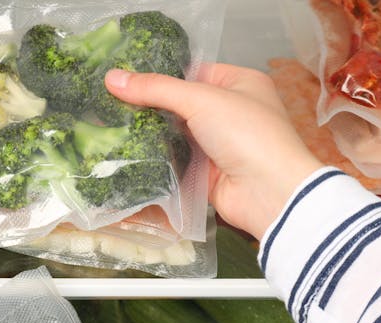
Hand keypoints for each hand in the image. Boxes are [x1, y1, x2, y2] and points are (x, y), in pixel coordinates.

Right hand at [105, 64, 323, 239]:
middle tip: (111, 101)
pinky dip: (158, 160)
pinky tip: (128, 153)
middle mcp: (231, 113)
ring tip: (112, 124)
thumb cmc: (249, 135)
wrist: (269, 193)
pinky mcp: (208, 174)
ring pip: (177, 135)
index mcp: (240, 84)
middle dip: (151, 106)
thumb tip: (113, 78)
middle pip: (182, 105)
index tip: (127, 76)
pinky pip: (177, 163)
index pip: (194, 72)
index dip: (163, 73)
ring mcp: (219, 145)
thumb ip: (156, 89)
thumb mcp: (201, 100)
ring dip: (151, 134)